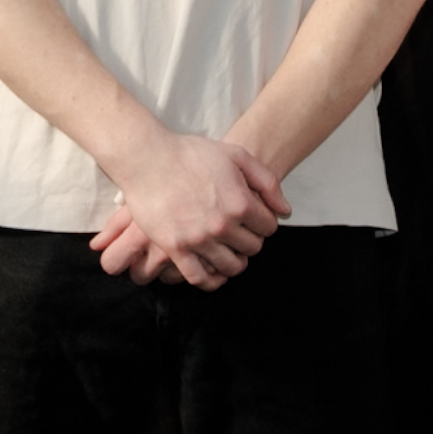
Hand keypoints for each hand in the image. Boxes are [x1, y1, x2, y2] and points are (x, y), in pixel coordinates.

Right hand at [88, 133, 290, 289]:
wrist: (147, 158)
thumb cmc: (191, 153)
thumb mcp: (236, 155)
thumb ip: (267, 182)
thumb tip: (285, 211)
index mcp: (241, 202)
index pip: (269, 227)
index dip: (264, 221)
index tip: (253, 217)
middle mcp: (223, 225)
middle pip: (253, 248)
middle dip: (250, 239)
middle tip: (239, 231)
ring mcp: (199, 239)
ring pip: (231, 267)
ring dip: (235, 261)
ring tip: (228, 250)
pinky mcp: (176, 249)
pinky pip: (199, 278)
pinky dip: (211, 280)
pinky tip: (212, 271)